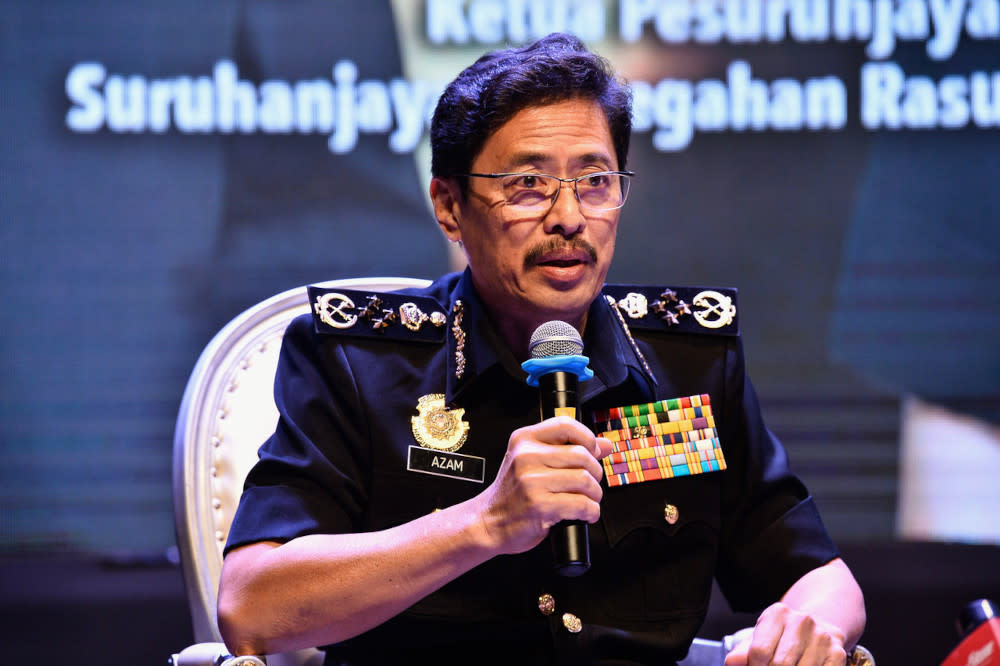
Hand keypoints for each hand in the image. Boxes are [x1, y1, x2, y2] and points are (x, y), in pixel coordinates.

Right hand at [473, 416, 613, 554]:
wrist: (489, 522)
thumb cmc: (513, 493)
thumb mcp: (532, 462)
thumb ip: (566, 449)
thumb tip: (605, 444)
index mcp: (524, 440)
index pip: (566, 425)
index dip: (587, 437)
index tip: (592, 451)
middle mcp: (526, 457)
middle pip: (582, 455)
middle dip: (595, 473)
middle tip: (590, 484)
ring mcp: (532, 482)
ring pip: (585, 480)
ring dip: (594, 494)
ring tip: (587, 500)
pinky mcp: (540, 506)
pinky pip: (582, 504)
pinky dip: (591, 512)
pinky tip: (584, 514)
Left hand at [724, 602, 848, 665]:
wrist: (821, 623)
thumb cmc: (784, 635)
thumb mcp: (762, 636)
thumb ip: (744, 651)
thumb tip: (732, 663)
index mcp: (777, 614)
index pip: (759, 651)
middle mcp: (802, 622)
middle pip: (780, 665)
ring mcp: (822, 638)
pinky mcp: (838, 654)